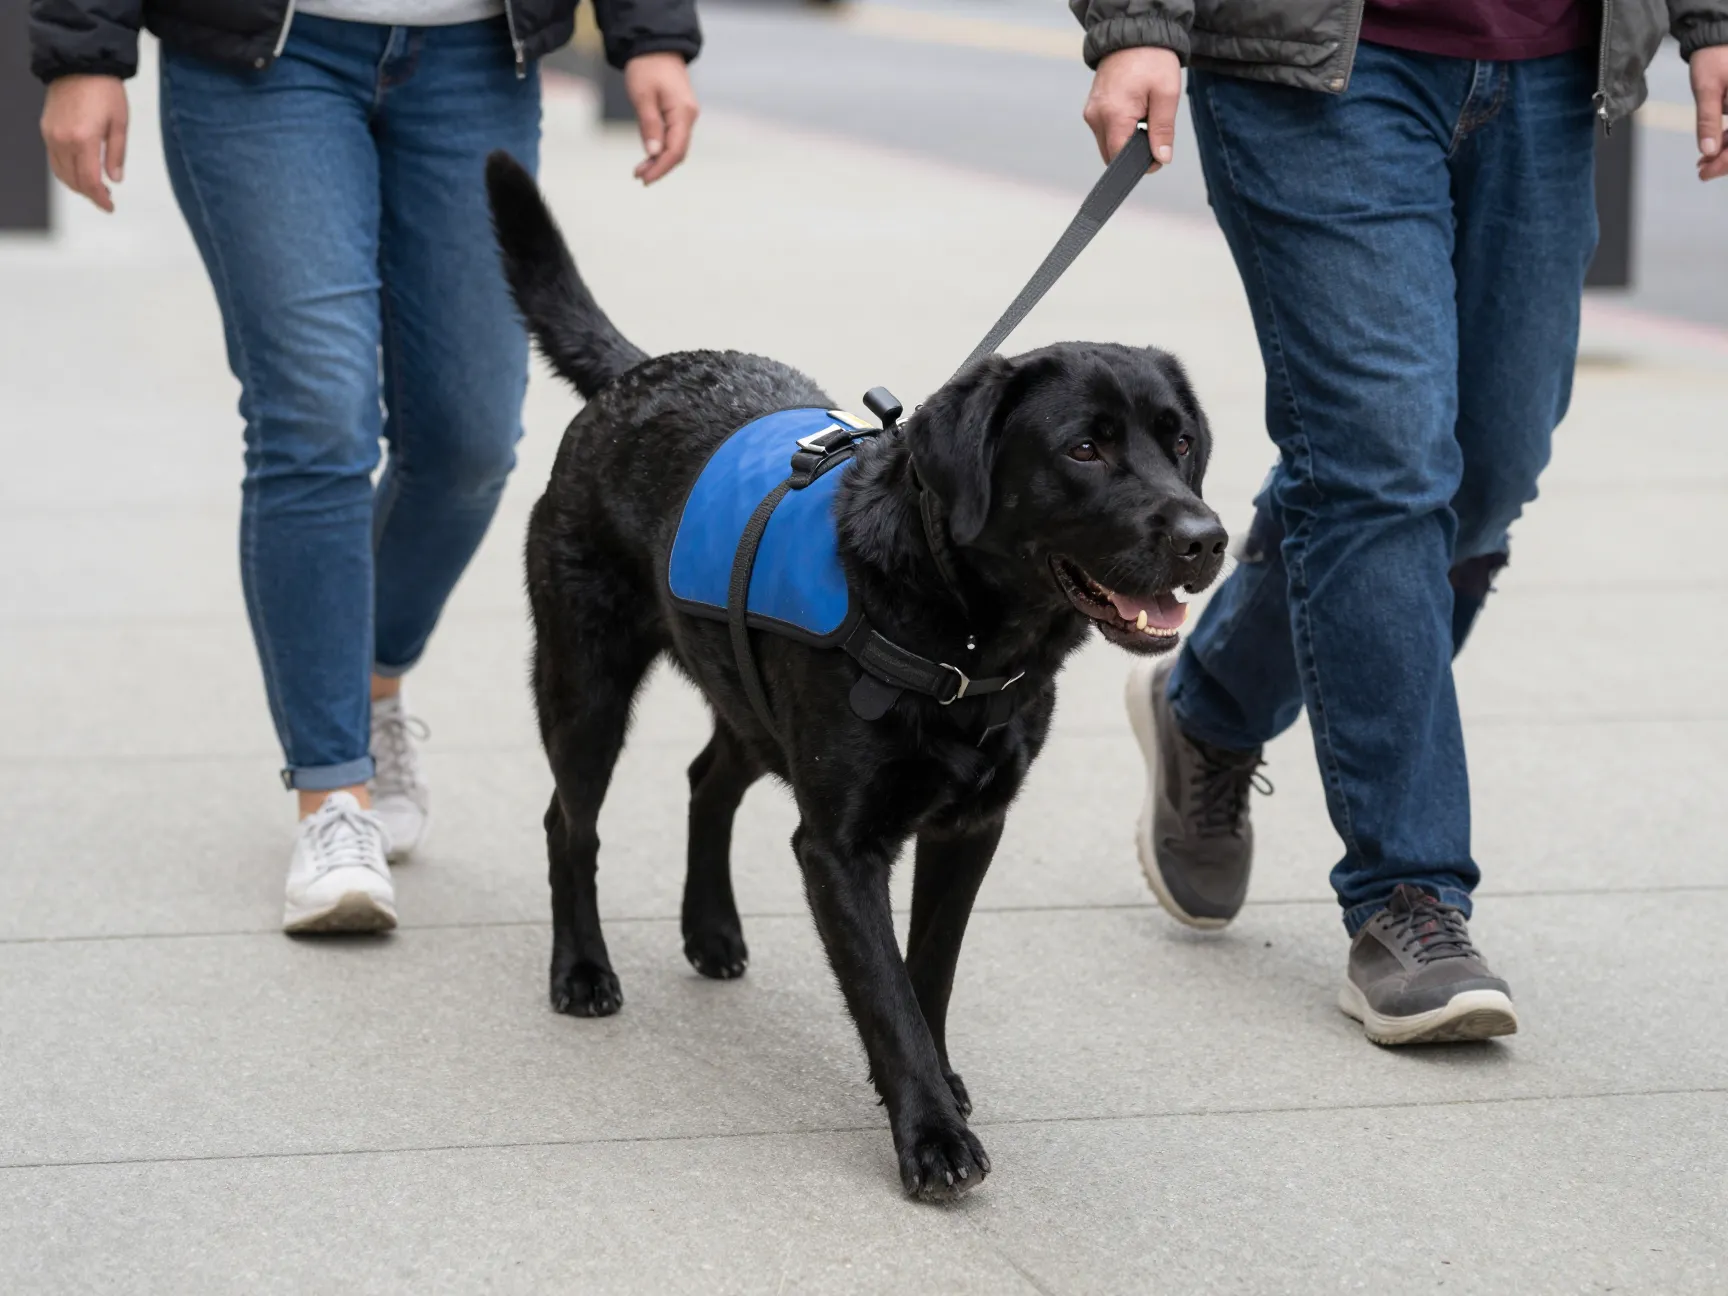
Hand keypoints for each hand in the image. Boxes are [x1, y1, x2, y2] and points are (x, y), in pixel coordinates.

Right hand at [40, 75, 129, 211]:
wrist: (79, 64)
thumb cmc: (104, 89)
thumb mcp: (119, 123)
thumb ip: (116, 154)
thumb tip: (114, 179)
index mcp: (84, 139)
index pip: (90, 181)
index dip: (100, 199)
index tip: (109, 207)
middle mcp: (63, 140)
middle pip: (73, 180)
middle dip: (90, 194)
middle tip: (105, 198)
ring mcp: (51, 135)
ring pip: (61, 172)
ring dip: (77, 185)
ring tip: (96, 187)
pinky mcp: (46, 129)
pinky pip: (54, 159)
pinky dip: (66, 171)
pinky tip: (80, 172)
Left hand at [625, 52, 698, 184]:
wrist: (656, 46)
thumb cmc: (647, 68)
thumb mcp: (642, 96)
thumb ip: (649, 125)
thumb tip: (654, 152)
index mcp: (683, 112)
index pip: (676, 150)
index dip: (661, 167)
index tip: (644, 179)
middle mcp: (689, 116)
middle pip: (678, 151)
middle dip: (660, 167)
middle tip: (639, 177)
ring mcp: (686, 115)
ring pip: (676, 146)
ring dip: (660, 160)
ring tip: (640, 170)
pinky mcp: (680, 113)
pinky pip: (674, 137)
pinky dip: (661, 148)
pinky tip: (649, 154)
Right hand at [1084, 46, 1181, 170]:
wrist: (1135, 32)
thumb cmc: (1152, 59)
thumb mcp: (1166, 95)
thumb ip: (1163, 130)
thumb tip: (1161, 158)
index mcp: (1113, 114)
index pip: (1118, 157)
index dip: (1138, 164)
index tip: (1157, 157)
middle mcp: (1096, 116)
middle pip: (1111, 154)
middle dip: (1132, 153)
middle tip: (1153, 134)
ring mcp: (1091, 112)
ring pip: (1107, 144)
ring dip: (1126, 140)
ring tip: (1143, 117)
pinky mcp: (1092, 108)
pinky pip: (1105, 131)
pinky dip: (1120, 129)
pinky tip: (1134, 112)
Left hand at [1693, 45, 1727, 180]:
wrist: (1718, 38)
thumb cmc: (1713, 58)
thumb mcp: (1706, 89)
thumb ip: (1707, 120)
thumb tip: (1708, 151)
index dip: (1726, 162)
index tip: (1705, 173)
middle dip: (1726, 160)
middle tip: (1702, 171)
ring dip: (1727, 152)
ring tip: (1703, 163)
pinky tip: (1711, 150)